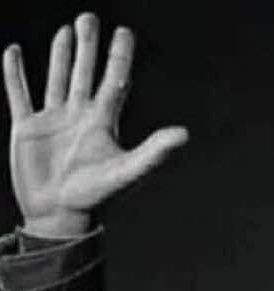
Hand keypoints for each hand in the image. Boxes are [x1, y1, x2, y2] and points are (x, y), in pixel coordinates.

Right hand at [3, 12, 187, 237]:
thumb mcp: (126, 171)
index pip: (114, 83)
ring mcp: (53, 120)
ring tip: (67, 30)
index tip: (123, 32)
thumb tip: (184, 134)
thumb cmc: (95, 197)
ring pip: (57, 78)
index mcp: (103, 124)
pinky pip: (19, 93)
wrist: (59, 215)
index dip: (119, 58)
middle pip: (86, 73)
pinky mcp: (27, 127)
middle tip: (89, 18)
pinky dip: (14, 73)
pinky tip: (13, 52)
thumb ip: (154, 152)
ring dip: (60, 54)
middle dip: (88, 47)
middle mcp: (80, 117)